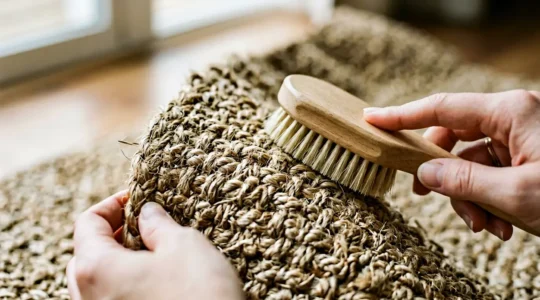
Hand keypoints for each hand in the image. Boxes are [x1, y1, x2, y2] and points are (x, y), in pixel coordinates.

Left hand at [67, 191, 242, 299]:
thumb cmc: (199, 295)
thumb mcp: (184, 245)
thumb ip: (159, 224)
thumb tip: (148, 213)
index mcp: (96, 269)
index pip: (86, 223)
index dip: (112, 205)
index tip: (137, 199)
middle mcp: (88, 298)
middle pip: (85, 254)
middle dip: (112, 234)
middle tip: (143, 225)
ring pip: (97, 282)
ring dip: (119, 261)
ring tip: (152, 253)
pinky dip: (125, 284)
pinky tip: (155, 281)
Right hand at [364, 90, 539, 240]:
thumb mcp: (517, 192)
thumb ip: (464, 181)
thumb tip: (424, 173)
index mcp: (509, 112)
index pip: (441, 109)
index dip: (402, 116)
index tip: (371, 119)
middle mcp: (512, 117)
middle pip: (453, 138)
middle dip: (442, 175)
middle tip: (423, 195)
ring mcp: (521, 137)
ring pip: (471, 163)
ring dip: (470, 198)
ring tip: (486, 227)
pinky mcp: (527, 156)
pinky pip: (491, 173)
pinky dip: (489, 200)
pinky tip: (502, 226)